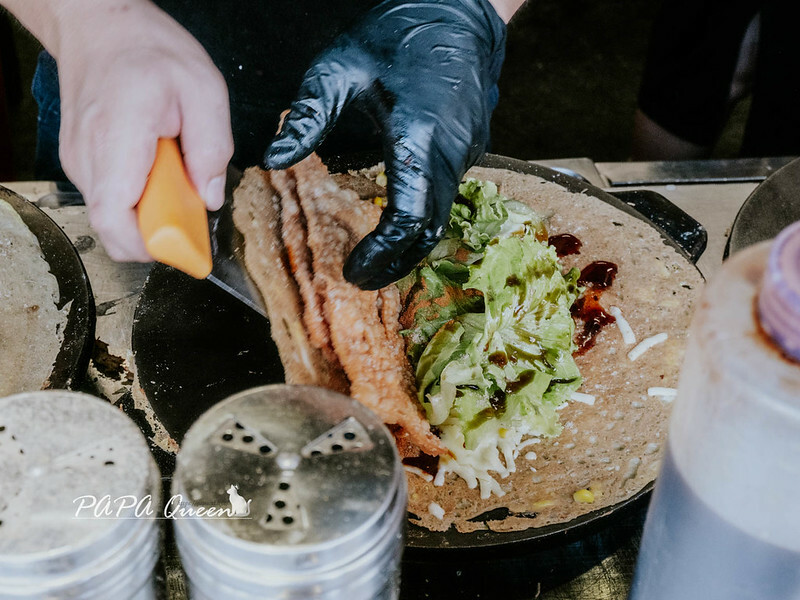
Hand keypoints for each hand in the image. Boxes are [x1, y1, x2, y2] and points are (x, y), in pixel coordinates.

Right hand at [45, 0, 232, 260]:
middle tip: (189, 201)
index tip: (184, 244)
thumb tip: (211, 198)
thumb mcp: (204, 89)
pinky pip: (113, 199)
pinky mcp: (81, 164)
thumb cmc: (149, 50)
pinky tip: (156, 165)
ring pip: (115, 216)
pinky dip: (140, 196)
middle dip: (159, 231)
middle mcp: (88, 156)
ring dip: (151, 211)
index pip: (115, 217)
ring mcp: (79, 162)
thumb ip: (213, 149)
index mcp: (119, 137)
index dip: (149, 245)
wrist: (100, 26)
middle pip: (115, 227)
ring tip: (172, 170)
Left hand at [264, 0, 506, 289]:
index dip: (382, 254)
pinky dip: (421, 217)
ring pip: (441, 217)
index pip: (407, 219)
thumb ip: (308, 117)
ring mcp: (468, 152)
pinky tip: (396, 217)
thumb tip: (274, 160)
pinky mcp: (472, 148)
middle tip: (362, 276)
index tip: (354, 271)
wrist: (459, 10)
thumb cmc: (400, 33)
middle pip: (429, 231)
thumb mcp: (340, 67)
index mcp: (419, 138)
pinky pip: (447, 196)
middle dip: (396, 261)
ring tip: (375, 254)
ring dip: (409, 242)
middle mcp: (451, 154)